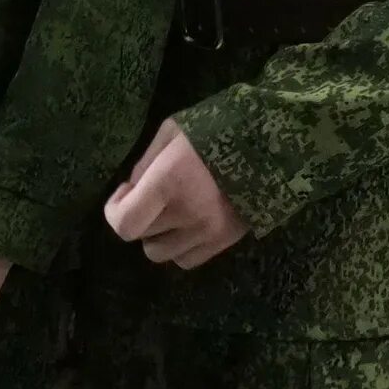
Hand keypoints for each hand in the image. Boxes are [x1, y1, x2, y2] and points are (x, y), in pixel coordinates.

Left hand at [102, 118, 248, 267]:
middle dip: (138, 216)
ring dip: (158, 235)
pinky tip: (187, 226)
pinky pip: (187, 260)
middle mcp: (186, 213)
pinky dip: (180, 247)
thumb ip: (146, 162)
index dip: (114, 211)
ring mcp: (207, 231)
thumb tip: (131, 188)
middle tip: (151, 196)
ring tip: (171, 212)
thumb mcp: (173, 131)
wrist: (274, 143)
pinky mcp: (225, 241)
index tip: (124, 193)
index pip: (125, 223)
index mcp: (168, 181)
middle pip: (142, 236)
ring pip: (161, 254)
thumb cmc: (218, 129)